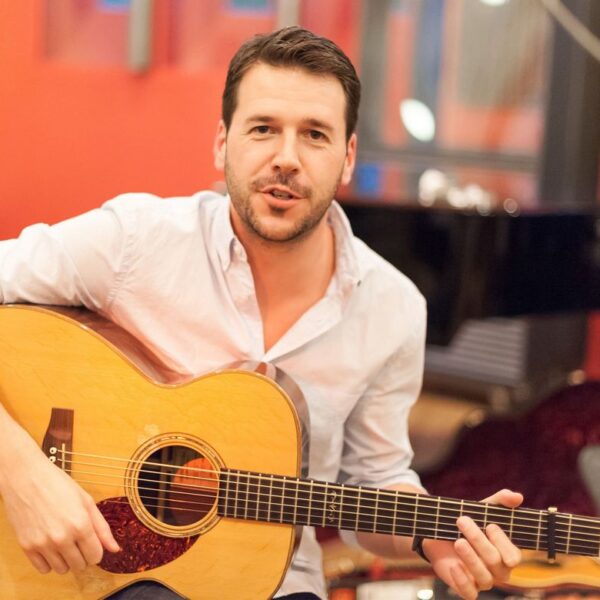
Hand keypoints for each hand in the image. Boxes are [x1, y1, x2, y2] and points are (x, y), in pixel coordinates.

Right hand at [1, 445, 119, 573]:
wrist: (26, 478)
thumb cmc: (58, 485)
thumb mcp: (86, 501)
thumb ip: (102, 527)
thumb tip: (115, 548)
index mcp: (80, 524)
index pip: (96, 556)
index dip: (96, 550)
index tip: (92, 542)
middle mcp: (62, 537)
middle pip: (80, 565)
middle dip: (83, 555)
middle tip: (78, 540)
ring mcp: (43, 544)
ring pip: (62, 570)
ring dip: (66, 560)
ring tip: (64, 542)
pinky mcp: (27, 547)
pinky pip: (43, 569)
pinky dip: (49, 562)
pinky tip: (51, 547)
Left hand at [422, 489, 522, 599]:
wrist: (439, 533)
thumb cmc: (468, 522)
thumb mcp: (482, 508)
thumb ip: (500, 501)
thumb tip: (517, 496)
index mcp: (506, 553)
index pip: (513, 556)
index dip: (503, 542)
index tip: (490, 525)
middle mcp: (499, 571)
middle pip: (495, 562)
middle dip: (478, 540)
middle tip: (462, 520)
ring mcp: (483, 581)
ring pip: (484, 578)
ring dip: (470, 558)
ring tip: (458, 541)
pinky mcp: (467, 588)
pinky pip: (470, 593)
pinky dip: (462, 581)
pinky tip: (454, 566)